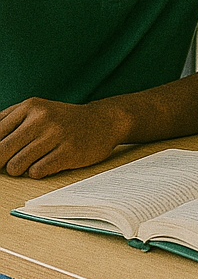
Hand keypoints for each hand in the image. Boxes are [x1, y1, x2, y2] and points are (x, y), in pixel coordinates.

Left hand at [0, 98, 127, 177]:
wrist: (105, 120)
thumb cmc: (64, 120)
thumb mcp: (38, 110)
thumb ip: (9, 122)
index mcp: (31, 106)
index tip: (1, 156)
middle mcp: (42, 118)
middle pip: (1, 152)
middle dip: (2, 163)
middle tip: (13, 161)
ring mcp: (56, 135)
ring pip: (16, 166)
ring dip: (20, 169)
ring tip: (33, 161)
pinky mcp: (68, 152)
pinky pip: (36, 172)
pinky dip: (38, 172)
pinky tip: (48, 163)